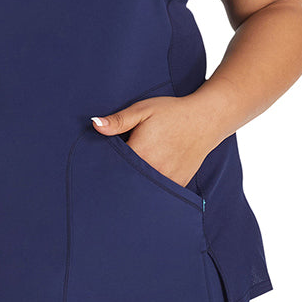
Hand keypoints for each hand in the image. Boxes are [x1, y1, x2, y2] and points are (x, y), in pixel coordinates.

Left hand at [89, 93, 221, 187]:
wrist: (206, 119)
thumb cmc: (172, 112)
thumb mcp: (143, 109)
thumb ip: (119, 120)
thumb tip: (95, 124)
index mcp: (140, 152)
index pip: (113, 166)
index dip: (105, 165)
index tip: (100, 163)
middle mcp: (153, 169)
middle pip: (127, 180)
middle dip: (119, 177)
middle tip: (112, 175)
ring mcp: (167, 179)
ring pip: (143, 188)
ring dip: (136, 184)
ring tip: (132, 178)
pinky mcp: (178, 183)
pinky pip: (159, 192)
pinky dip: (152, 188)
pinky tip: (148, 180)